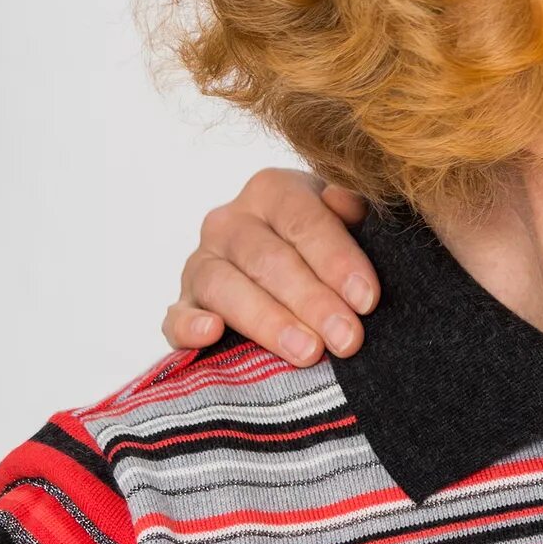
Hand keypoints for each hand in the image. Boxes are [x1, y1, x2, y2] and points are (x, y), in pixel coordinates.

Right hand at [163, 168, 376, 366]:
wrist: (293, 265)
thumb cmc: (331, 245)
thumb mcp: (352, 220)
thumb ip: (355, 211)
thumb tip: (346, 200)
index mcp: (274, 191)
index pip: (304, 222)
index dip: (337, 261)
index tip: (367, 300)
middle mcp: (230, 222)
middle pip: (268, 260)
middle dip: (312, 302)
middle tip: (347, 339)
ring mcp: (201, 262)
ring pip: (225, 287)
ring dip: (267, 321)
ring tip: (307, 352)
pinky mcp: (184, 303)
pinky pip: (175, 316)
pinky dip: (189, 326)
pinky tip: (212, 334)